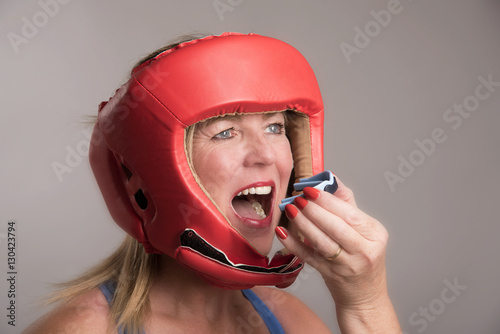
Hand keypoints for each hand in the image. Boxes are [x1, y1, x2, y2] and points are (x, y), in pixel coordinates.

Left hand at [276, 176, 389, 309]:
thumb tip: (331, 178)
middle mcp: (365, 250)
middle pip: (336, 227)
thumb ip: (347, 204)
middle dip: (314, 210)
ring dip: (303, 224)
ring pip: (322, 241)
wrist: (366, 297)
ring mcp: (347, 265)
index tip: (310, 190)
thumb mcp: (364, 231)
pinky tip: (282, 232)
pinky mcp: (330, 275)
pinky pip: (309, 257)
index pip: (350, 213)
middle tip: (298, 198)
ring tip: (290, 209)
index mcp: (375, 234)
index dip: (328, 200)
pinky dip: (294, 244)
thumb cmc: (362, 258)